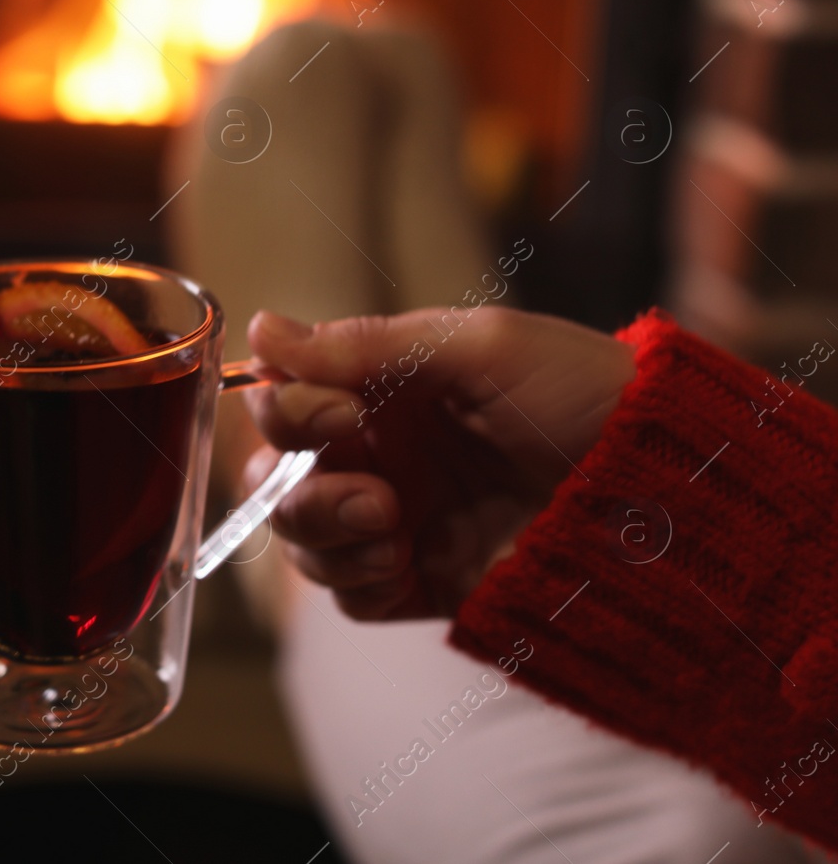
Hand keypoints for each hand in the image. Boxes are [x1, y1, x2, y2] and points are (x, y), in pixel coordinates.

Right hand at [243, 306, 634, 619]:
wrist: (666, 493)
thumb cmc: (583, 394)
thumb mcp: (479, 348)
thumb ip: (366, 346)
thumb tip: (259, 330)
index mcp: (384, 387)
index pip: (283, 397)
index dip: (285, 408)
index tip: (338, 413)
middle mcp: (380, 452)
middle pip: (274, 475)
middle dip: (293, 487)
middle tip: (367, 491)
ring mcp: (397, 519)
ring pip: (300, 538)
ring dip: (324, 534)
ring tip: (392, 526)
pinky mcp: (420, 582)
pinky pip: (346, 595)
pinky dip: (354, 580)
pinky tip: (400, 560)